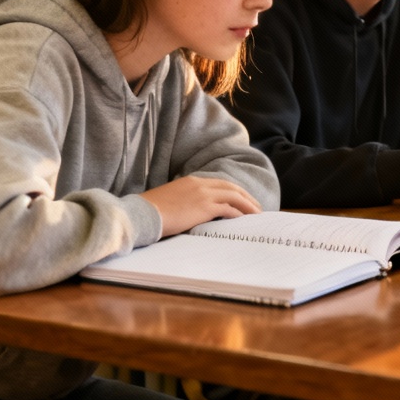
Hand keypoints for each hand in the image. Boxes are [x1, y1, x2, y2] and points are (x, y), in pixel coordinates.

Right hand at [141, 176, 262, 237]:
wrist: (143, 213)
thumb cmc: (152, 211)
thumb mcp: (171, 199)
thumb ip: (186, 200)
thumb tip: (193, 210)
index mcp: (192, 181)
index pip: (220, 183)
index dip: (233, 190)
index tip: (242, 198)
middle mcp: (200, 184)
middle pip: (231, 187)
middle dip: (246, 196)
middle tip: (256, 206)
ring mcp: (203, 195)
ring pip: (233, 196)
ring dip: (247, 204)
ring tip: (256, 213)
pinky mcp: (204, 208)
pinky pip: (228, 209)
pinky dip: (239, 213)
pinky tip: (244, 219)